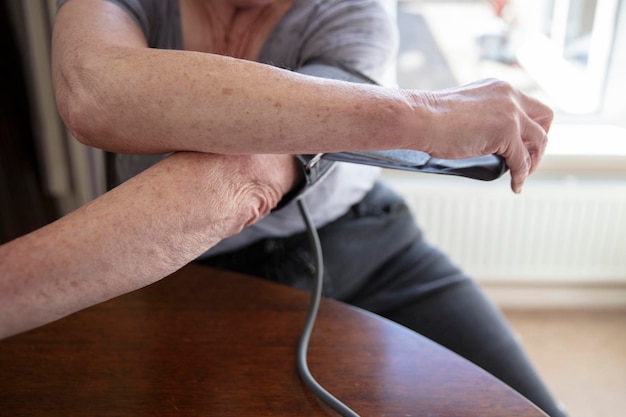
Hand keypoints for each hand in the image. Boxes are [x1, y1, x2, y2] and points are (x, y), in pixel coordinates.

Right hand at [416, 78, 552, 192]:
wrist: (420, 118)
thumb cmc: (430, 118)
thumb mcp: (465, 110)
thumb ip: (482, 118)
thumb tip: (487, 139)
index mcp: (500, 89)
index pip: (530, 105)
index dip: (531, 127)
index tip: (523, 144)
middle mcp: (510, 96)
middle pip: (545, 118)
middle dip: (540, 142)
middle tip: (528, 160)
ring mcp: (511, 113)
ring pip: (540, 140)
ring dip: (534, 161)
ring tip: (522, 175)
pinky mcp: (507, 132)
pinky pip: (522, 160)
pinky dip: (521, 176)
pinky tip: (515, 185)